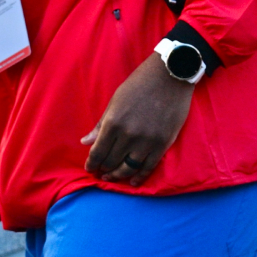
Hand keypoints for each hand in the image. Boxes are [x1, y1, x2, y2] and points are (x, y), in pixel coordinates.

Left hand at [82, 53, 194, 183]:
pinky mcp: (163, 143)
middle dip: (103, 169)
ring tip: (113, 177)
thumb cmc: (139, 84)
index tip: (89, 168)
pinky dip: (140, 177)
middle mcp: (128, 135)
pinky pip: (149, 167)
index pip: (98, 152)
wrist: (170, 75)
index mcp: (113, 122)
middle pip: (111, 161)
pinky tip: (133, 181)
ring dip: (118, 175)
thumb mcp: (116, 100)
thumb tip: (86, 142)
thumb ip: (101, 124)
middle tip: (101, 172)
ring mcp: (147, 141)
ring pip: (128, 168)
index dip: (92, 163)